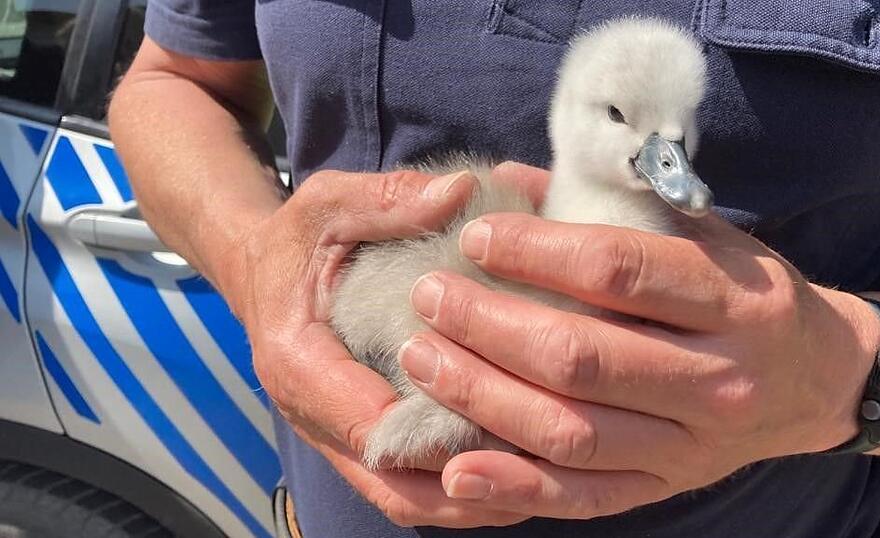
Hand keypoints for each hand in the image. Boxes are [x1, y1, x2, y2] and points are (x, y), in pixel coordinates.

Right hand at [218, 166, 536, 526]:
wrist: (258, 271)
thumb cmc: (295, 239)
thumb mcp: (330, 206)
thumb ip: (389, 200)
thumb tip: (461, 193)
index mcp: (300, 363)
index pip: (373, 424)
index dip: (443, 431)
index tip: (513, 412)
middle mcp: (316, 417)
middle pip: (397, 487)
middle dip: (474, 486)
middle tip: (550, 463)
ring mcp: (338, 437)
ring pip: (407, 499)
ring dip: (475, 498)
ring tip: (548, 479)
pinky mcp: (361, 440)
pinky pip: (411, 486)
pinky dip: (462, 486)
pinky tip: (519, 467)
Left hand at [398, 167, 879, 518]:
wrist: (820, 380)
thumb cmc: (747, 295)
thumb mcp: (707, 236)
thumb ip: (618, 207)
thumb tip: (513, 178)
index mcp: (734, 300)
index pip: (619, 271)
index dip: (536, 251)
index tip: (475, 235)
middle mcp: (718, 378)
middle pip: (583, 357)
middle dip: (489, 325)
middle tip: (428, 296)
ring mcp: (691, 445)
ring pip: (572, 429)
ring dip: (484, 396)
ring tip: (423, 359)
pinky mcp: (665, 486)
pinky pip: (583, 495)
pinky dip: (516, 485)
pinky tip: (456, 468)